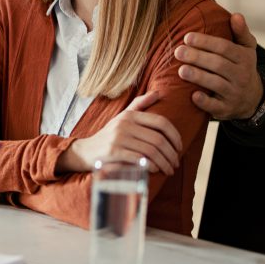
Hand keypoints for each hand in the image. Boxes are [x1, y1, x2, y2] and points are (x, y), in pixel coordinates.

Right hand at [59, 92, 181, 174]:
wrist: (85, 151)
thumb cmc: (108, 136)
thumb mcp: (122, 117)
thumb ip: (139, 105)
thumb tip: (158, 93)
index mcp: (129, 115)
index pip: (161, 122)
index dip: (175, 136)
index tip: (179, 148)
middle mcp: (124, 124)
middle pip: (158, 139)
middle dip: (171, 154)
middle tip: (175, 163)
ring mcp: (118, 138)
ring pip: (151, 151)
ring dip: (164, 163)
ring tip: (169, 170)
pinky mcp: (113, 152)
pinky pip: (139, 159)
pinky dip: (151, 166)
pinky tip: (155, 170)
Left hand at [175, 13, 262, 119]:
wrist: (251, 98)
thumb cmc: (240, 67)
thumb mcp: (245, 49)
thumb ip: (240, 33)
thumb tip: (236, 15)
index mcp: (244, 58)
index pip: (225, 48)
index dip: (206, 42)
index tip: (187, 37)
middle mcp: (241, 76)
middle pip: (219, 65)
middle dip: (197, 57)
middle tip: (178, 52)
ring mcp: (234, 93)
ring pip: (216, 84)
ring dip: (198, 77)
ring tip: (181, 70)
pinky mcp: (226, 109)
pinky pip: (216, 106)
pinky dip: (205, 102)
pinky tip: (192, 95)